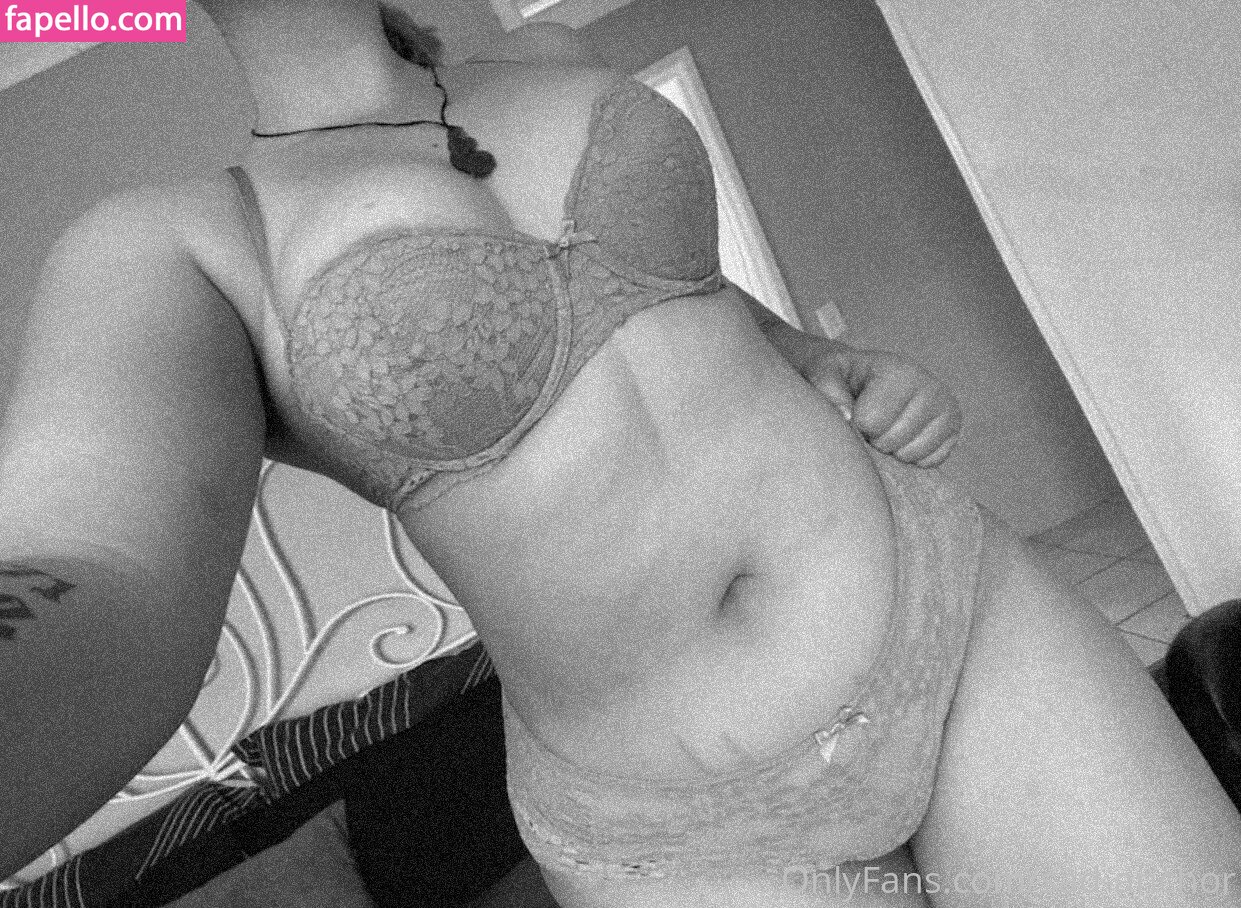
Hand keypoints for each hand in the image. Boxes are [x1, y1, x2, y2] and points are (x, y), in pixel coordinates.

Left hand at [805, 345, 961, 467]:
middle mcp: (930, 387)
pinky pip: (929, 462)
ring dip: (891, 450)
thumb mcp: (824, 372)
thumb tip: (846, 417)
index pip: (871, 422)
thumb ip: (827, 390)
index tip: (853, 410)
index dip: (856, 425)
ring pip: (910, 455)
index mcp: (899, 371)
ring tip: (886, 427)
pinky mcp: (953, 430)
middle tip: (870, 422)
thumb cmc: (842, 377)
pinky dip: (911, 458)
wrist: (866, 378)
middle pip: (891, 441)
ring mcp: (947, 409)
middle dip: (873, 439)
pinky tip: (902, 437)